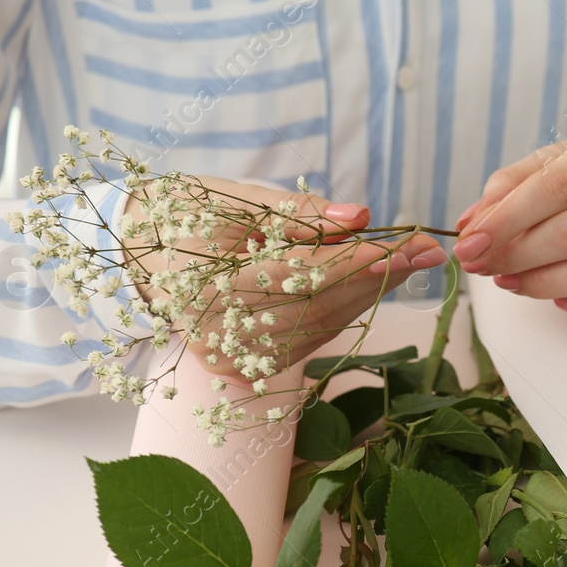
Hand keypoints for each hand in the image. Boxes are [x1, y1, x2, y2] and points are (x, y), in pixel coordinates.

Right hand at [123, 176, 444, 375]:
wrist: (139, 253)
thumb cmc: (185, 214)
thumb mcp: (234, 199)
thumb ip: (297, 212)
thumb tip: (360, 217)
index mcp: (208, 290)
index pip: (301, 276)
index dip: (359, 260)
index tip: (408, 243)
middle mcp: (223, 337)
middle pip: (319, 305)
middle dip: (378, 276)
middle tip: (427, 250)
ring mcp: (237, 359)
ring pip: (323, 324)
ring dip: (371, 293)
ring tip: (410, 261)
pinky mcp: (251, 367)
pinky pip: (312, 335)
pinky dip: (346, 307)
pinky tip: (373, 282)